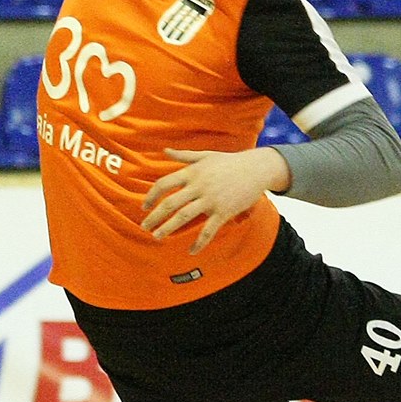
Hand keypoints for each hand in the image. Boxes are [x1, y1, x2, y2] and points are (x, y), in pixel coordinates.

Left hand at [141, 148, 289, 253]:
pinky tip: (191, 251)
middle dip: (154, 217)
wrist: (256, 169)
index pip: (164, 184)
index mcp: (192, 172)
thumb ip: (184, 156)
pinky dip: (199, 242)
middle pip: (170, 203)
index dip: (151, 196)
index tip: (144, 206)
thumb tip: (165, 151)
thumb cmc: (229, 162)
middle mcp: (199, 186)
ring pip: (184, 216)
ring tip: (157, 237)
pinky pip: (208, 230)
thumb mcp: (205, 156)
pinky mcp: (224, 212)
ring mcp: (211, 200)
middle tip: (144, 227)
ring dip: (168, 228)